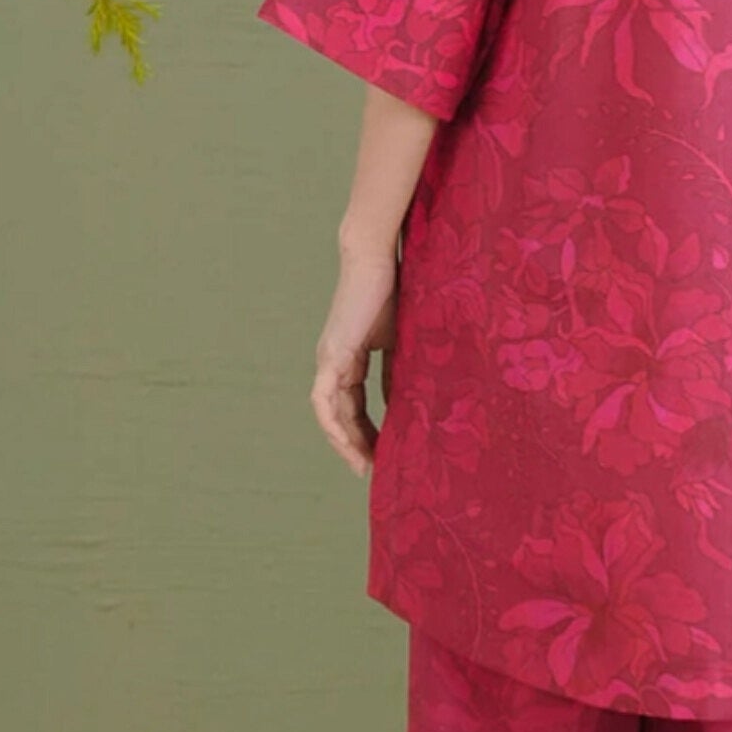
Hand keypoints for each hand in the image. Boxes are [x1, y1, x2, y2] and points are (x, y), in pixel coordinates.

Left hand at [312, 241, 398, 476]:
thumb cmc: (393, 292)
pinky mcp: (330, 356)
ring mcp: (329, 360)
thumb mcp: (400, 343)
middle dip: (357, 445)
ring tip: (364, 465)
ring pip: (329, 413)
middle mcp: (333, 363)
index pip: (354, 406)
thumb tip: (408, 405)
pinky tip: (348, 445)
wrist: (375, 261)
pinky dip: (333, 425)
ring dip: (345, 442)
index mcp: (350, 360)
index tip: (384, 455)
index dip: (367, 433)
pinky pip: (323, 401)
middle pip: (341, 415)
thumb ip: (398, 372)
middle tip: (375, 470)